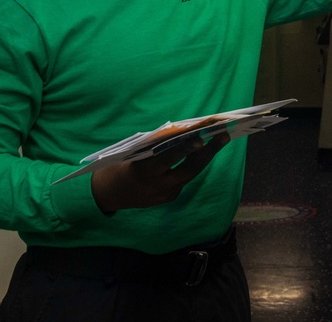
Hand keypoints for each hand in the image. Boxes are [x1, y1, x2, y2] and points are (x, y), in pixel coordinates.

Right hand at [91, 132, 230, 212]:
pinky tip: (198, 154)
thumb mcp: (135, 153)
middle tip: (223, 137)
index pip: (171, 158)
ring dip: (203, 158)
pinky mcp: (168, 198)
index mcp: (146, 171)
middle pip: (190, 170)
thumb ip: (157, 146)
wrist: (108, 194)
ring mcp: (165, 194)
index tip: (202, 138)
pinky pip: (183, 180)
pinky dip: (189, 166)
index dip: (187, 148)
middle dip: (208, 153)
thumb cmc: (120, 165)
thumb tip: (182, 133)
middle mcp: (158, 185)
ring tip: (216, 142)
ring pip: (190, 175)